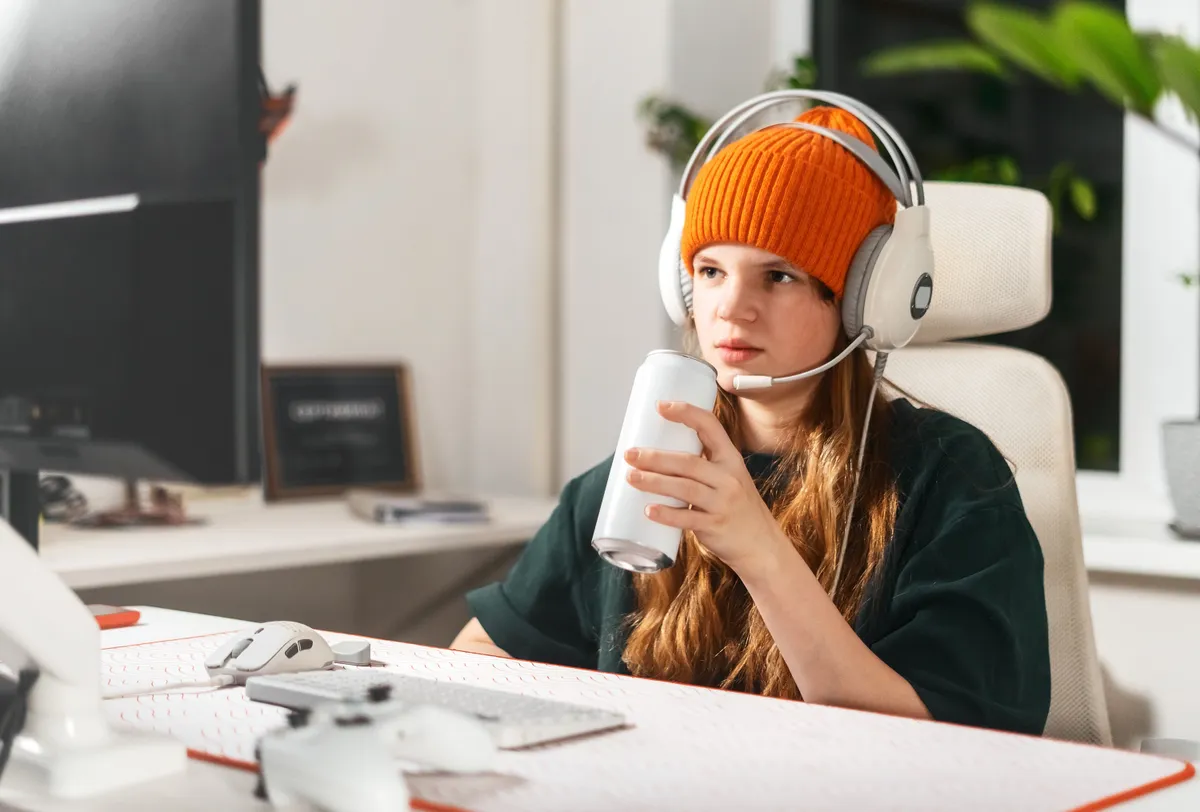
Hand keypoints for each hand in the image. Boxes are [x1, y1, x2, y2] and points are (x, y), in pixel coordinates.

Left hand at [623, 400, 786, 577]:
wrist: (762, 545)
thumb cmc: (737, 508)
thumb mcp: (729, 479)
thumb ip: (702, 466)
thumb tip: (656, 456)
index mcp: (731, 459)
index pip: (710, 426)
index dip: (685, 413)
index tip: (660, 406)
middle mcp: (729, 477)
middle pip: (688, 461)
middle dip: (655, 457)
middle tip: (629, 454)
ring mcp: (723, 503)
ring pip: (684, 488)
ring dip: (654, 482)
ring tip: (630, 477)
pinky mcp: (715, 526)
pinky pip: (687, 519)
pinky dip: (667, 514)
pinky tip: (648, 510)